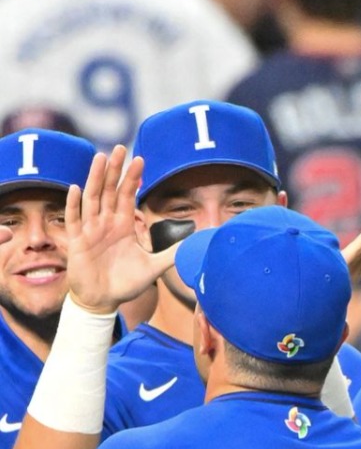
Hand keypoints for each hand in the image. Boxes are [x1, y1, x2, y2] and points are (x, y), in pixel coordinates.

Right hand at [64, 147, 171, 314]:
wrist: (104, 301)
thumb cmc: (126, 283)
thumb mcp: (154, 267)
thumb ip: (173, 253)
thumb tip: (198, 244)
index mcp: (124, 225)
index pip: (128, 196)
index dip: (133, 178)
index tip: (140, 159)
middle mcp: (106, 223)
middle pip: (110, 190)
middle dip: (115, 170)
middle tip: (119, 147)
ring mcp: (90, 230)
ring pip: (92, 198)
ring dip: (95, 178)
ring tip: (100, 157)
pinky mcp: (77, 242)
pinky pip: (74, 220)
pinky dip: (74, 204)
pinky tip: (75, 187)